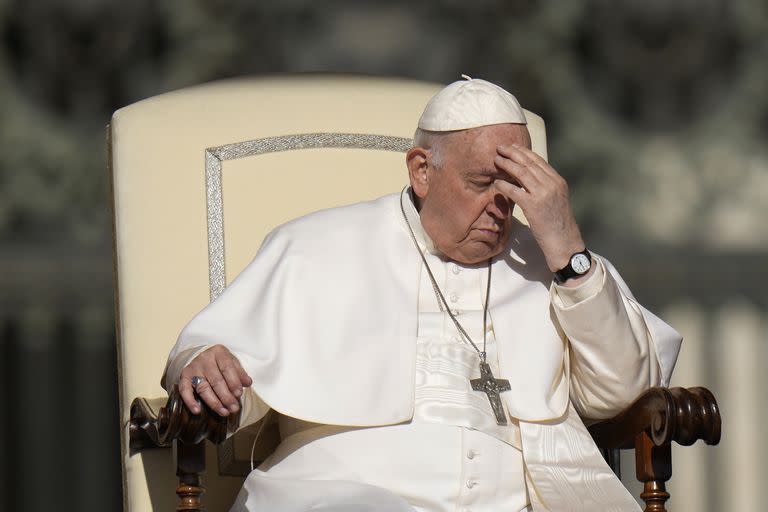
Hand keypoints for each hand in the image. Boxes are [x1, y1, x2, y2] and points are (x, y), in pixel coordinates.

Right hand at [179, 345, 252, 415]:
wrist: (200, 355)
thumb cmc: (220, 362)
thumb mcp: (232, 362)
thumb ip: (240, 372)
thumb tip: (248, 383)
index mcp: (219, 352)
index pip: (227, 368)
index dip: (233, 382)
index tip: (239, 394)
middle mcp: (204, 359)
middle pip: (216, 381)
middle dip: (226, 397)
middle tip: (234, 408)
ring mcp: (193, 368)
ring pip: (203, 388)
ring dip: (214, 403)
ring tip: (224, 412)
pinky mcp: (184, 377)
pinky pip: (184, 390)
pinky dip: (190, 401)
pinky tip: (197, 411)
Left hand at [493, 144, 586, 272]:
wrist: (565, 242)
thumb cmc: (558, 224)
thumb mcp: (557, 200)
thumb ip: (546, 187)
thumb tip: (530, 179)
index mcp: (558, 181)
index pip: (539, 161)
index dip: (524, 152)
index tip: (513, 147)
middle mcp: (552, 184)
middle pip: (529, 163)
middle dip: (513, 153)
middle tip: (500, 148)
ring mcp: (543, 194)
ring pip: (522, 173)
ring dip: (507, 164)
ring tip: (496, 160)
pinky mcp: (534, 206)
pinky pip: (515, 191)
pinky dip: (504, 185)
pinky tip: (496, 182)